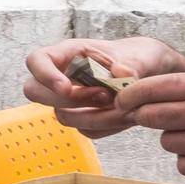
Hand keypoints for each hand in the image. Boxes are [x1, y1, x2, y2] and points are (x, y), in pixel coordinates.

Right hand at [21, 37, 184, 140]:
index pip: (36, 61)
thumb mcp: (139, 55)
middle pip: (35, 92)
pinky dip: (106, 126)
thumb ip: (131, 64)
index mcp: (68, 53)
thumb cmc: (137, 58)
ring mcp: (69, 100)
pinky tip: (124, 114)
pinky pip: (86, 130)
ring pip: (62, 116)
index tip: (66, 87)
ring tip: (120, 104)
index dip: (44, 75)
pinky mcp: (82, 117)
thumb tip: (122, 73)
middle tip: (102, 95)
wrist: (149, 73)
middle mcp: (61, 76)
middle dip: (68, 100)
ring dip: (92, 115)